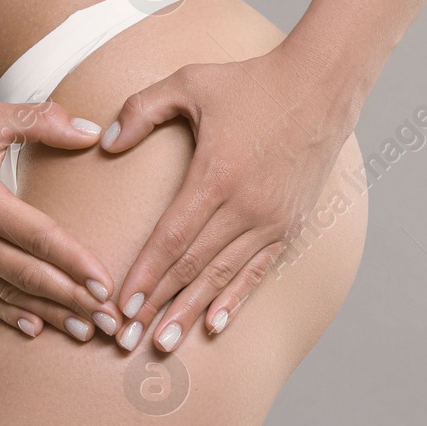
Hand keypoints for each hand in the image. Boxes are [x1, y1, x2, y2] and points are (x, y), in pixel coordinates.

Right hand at [0, 94, 122, 340]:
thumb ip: (44, 122)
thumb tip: (93, 134)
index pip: (39, 238)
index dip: (75, 264)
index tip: (106, 285)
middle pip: (27, 274)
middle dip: (72, 301)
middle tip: (109, 322)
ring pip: (5, 291)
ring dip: (47, 313)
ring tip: (83, 331)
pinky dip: (7, 313)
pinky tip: (34, 328)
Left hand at [99, 44, 356, 351]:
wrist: (320, 84)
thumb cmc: (250, 81)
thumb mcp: (188, 82)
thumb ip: (141, 109)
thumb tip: (106, 143)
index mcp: (216, 174)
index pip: (172, 239)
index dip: (145, 275)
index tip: (122, 305)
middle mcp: (246, 206)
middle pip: (194, 268)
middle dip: (158, 307)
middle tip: (127, 341)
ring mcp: (272, 219)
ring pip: (223, 278)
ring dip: (191, 313)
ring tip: (163, 344)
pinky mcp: (290, 225)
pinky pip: (258, 272)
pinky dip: (235, 301)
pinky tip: (214, 325)